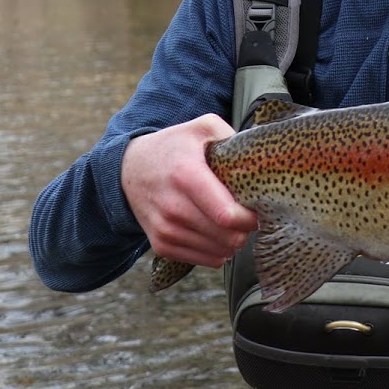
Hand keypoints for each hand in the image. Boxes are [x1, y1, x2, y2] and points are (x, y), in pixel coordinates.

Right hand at [121, 114, 256, 267]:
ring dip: (233, 240)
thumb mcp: (202, 128)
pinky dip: (218, 250)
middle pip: (228, 237)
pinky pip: (205, 261)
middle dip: (246, 228)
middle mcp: (173, 207)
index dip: (251, 217)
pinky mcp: (162, 245)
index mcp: (186, 175)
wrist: (130, 169)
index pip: (227, 215)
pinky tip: (217, 231)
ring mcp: (165, 229)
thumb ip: (231, 136)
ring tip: (232, 221)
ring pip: (219, 252)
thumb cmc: (173, 147)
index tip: (258, 208)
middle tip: (248, 214)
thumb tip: (256, 158)